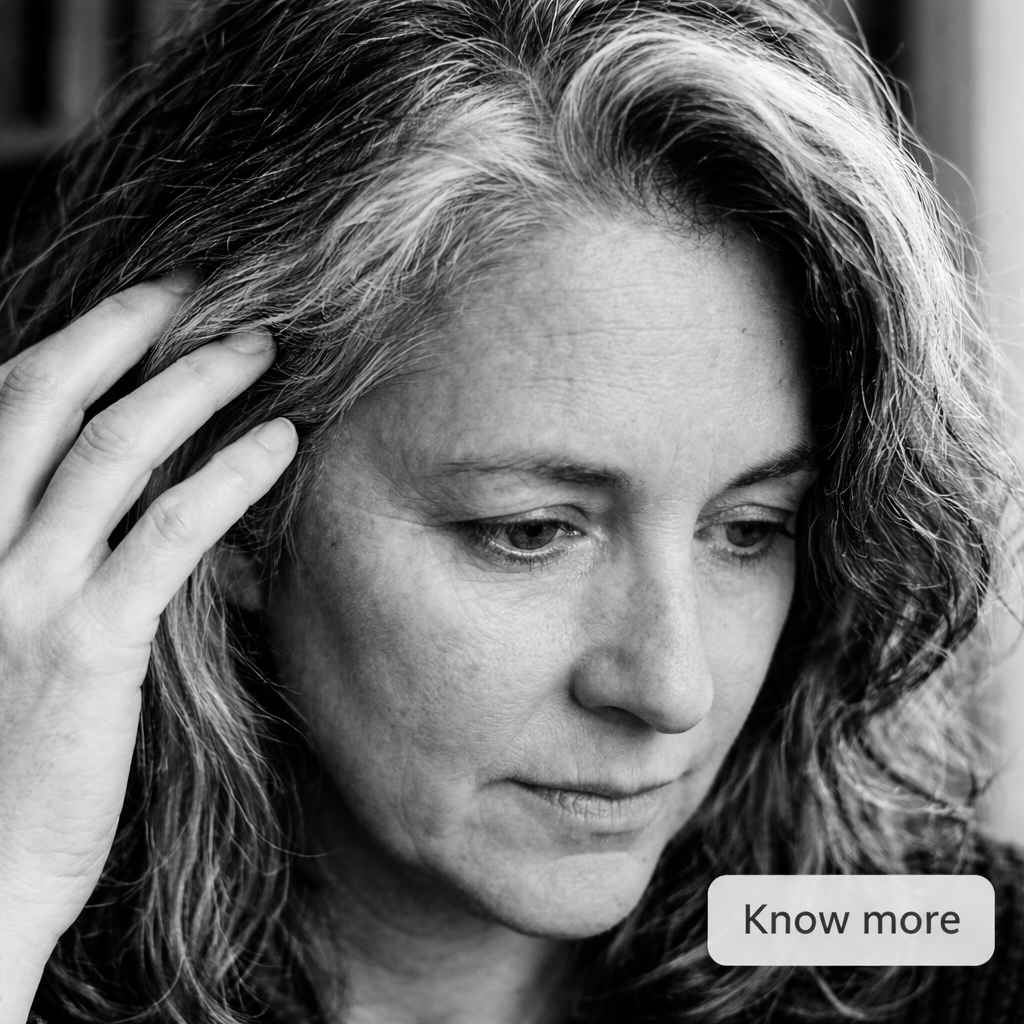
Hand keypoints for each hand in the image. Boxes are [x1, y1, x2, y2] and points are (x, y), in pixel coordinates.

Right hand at [0, 273, 296, 1015]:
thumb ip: (36, 552)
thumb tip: (126, 494)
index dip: (72, 342)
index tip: (139, 307)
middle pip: (44, 398)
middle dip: (124, 330)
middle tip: (199, 291)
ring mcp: (20, 594)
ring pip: (110, 451)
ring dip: (190, 386)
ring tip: (259, 351)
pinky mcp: (87, 648)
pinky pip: (166, 534)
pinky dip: (227, 477)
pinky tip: (278, 444)